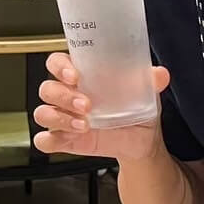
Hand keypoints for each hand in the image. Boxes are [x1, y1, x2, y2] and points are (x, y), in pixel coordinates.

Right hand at [33, 52, 171, 161]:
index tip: (74, 75)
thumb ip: (150, 80)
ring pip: (42, 113)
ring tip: (85, 125)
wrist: (142, 140)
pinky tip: (70, 138)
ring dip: (60, 118)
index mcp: (83, 76)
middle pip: (48, 88)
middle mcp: (69, 95)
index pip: (57, 62)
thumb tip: (160, 74)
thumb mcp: (146, 92)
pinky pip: (45, 140)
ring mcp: (64, 118)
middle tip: (87, 104)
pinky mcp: (65, 140)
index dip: (59, 66)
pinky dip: (51, 140)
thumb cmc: (137, 109)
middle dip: (63, 95)